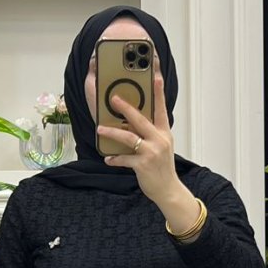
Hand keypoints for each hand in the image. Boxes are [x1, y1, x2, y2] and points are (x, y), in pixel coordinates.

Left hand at [97, 56, 179, 205]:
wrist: (168, 189)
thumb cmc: (162, 167)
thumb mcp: (161, 146)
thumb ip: (150, 133)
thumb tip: (130, 123)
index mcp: (164, 133)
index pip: (161, 109)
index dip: (158, 93)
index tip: (156, 77)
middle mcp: (159, 140)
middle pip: (141, 119)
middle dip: (126, 108)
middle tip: (114, 99)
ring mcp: (152, 152)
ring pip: (128, 137)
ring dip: (112, 132)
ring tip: (100, 129)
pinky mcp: (143, 164)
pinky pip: (124, 158)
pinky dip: (114, 158)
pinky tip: (108, 159)